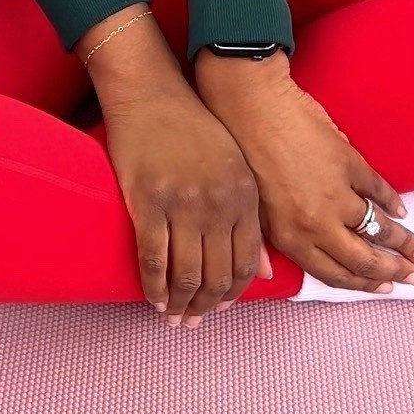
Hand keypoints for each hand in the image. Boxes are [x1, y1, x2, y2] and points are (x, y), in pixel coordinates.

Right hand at [82, 6, 270, 326]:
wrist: (151, 93)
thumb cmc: (192, 125)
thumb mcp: (234, 164)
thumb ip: (250, 216)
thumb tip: (263, 272)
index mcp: (244, 194)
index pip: (248, 263)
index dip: (234, 293)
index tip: (221, 307)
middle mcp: (219, 203)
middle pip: (218, 275)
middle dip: (206, 307)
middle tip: (193, 321)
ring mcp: (183, 204)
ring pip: (187, 275)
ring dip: (181, 304)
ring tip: (173, 316)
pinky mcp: (149, 201)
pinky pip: (153, 259)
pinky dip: (154, 286)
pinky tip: (154, 297)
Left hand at [196, 53, 413, 293]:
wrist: (252, 107)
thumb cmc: (244, 157)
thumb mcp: (248, 210)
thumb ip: (262, 246)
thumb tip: (267, 274)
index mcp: (292, 238)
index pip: (335, 273)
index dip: (363, 285)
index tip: (385, 289)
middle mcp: (318, 223)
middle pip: (364, 258)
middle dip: (392, 271)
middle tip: (413, 277)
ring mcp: (337, 192)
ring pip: (377, 226)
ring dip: (402, 242)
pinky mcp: (348, 162)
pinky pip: (377, 188)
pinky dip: (392, 201)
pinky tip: (401, 211)